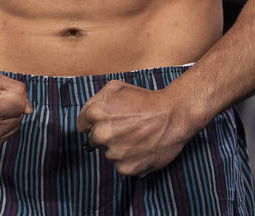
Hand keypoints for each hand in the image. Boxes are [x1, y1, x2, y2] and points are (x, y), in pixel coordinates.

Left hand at [75, 81, 195, 176]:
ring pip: (108, 153)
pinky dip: (129, 160)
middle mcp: (102, 134)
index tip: (103, 122)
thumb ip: (96, 99)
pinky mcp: (126, 168)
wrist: (173, 115)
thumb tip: (86, 114)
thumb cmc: (146, 100)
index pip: (81, 125)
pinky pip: (121, 166)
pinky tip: (141, 148)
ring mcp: (114, 153)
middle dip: (104, 135)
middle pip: (93, 140)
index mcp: (97, 113)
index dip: (92, 122)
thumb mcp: (118, 87)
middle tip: (123, 128)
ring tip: (136, 137)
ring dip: (118, 148)